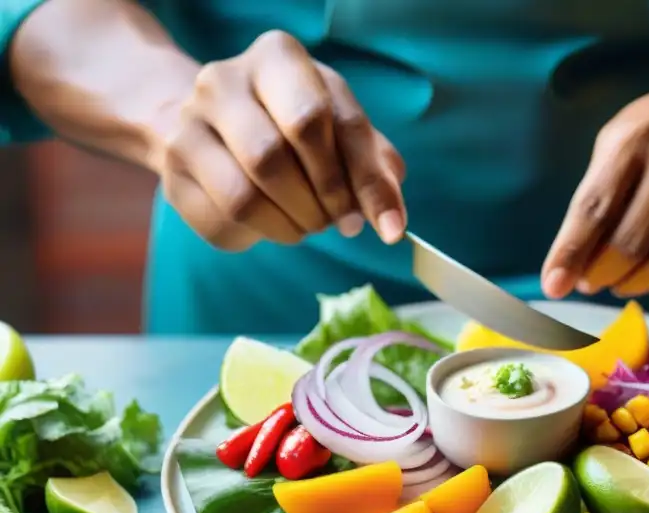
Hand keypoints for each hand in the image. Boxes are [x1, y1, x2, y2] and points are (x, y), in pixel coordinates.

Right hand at [153, 30, 405, 250]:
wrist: (216, 124)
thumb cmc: (294, 124)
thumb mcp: (342, 127)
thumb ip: (374, 166)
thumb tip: (390, 220)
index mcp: (277, 57)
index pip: (318, 120)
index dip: (361, 181)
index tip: (388, 226)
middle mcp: (223, 81)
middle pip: (273, 158)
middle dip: (320, 203)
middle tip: (338, 222)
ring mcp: (188, 126)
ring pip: (243, 197)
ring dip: (291, 226)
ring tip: (310, 225)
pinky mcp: (173, 173)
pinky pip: (223, 221)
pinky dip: (262, 236)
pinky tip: (276, 224)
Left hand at [541, 73, 648, 301]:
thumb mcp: (618, 147)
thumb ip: (593, 203)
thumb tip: (568, 273)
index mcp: (639, 137)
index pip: (595, 208)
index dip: (570, 253)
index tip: (553, 285)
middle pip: (632, 243)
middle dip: (604, 274)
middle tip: (595, 282)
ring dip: (638, 284)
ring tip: (625, 282)